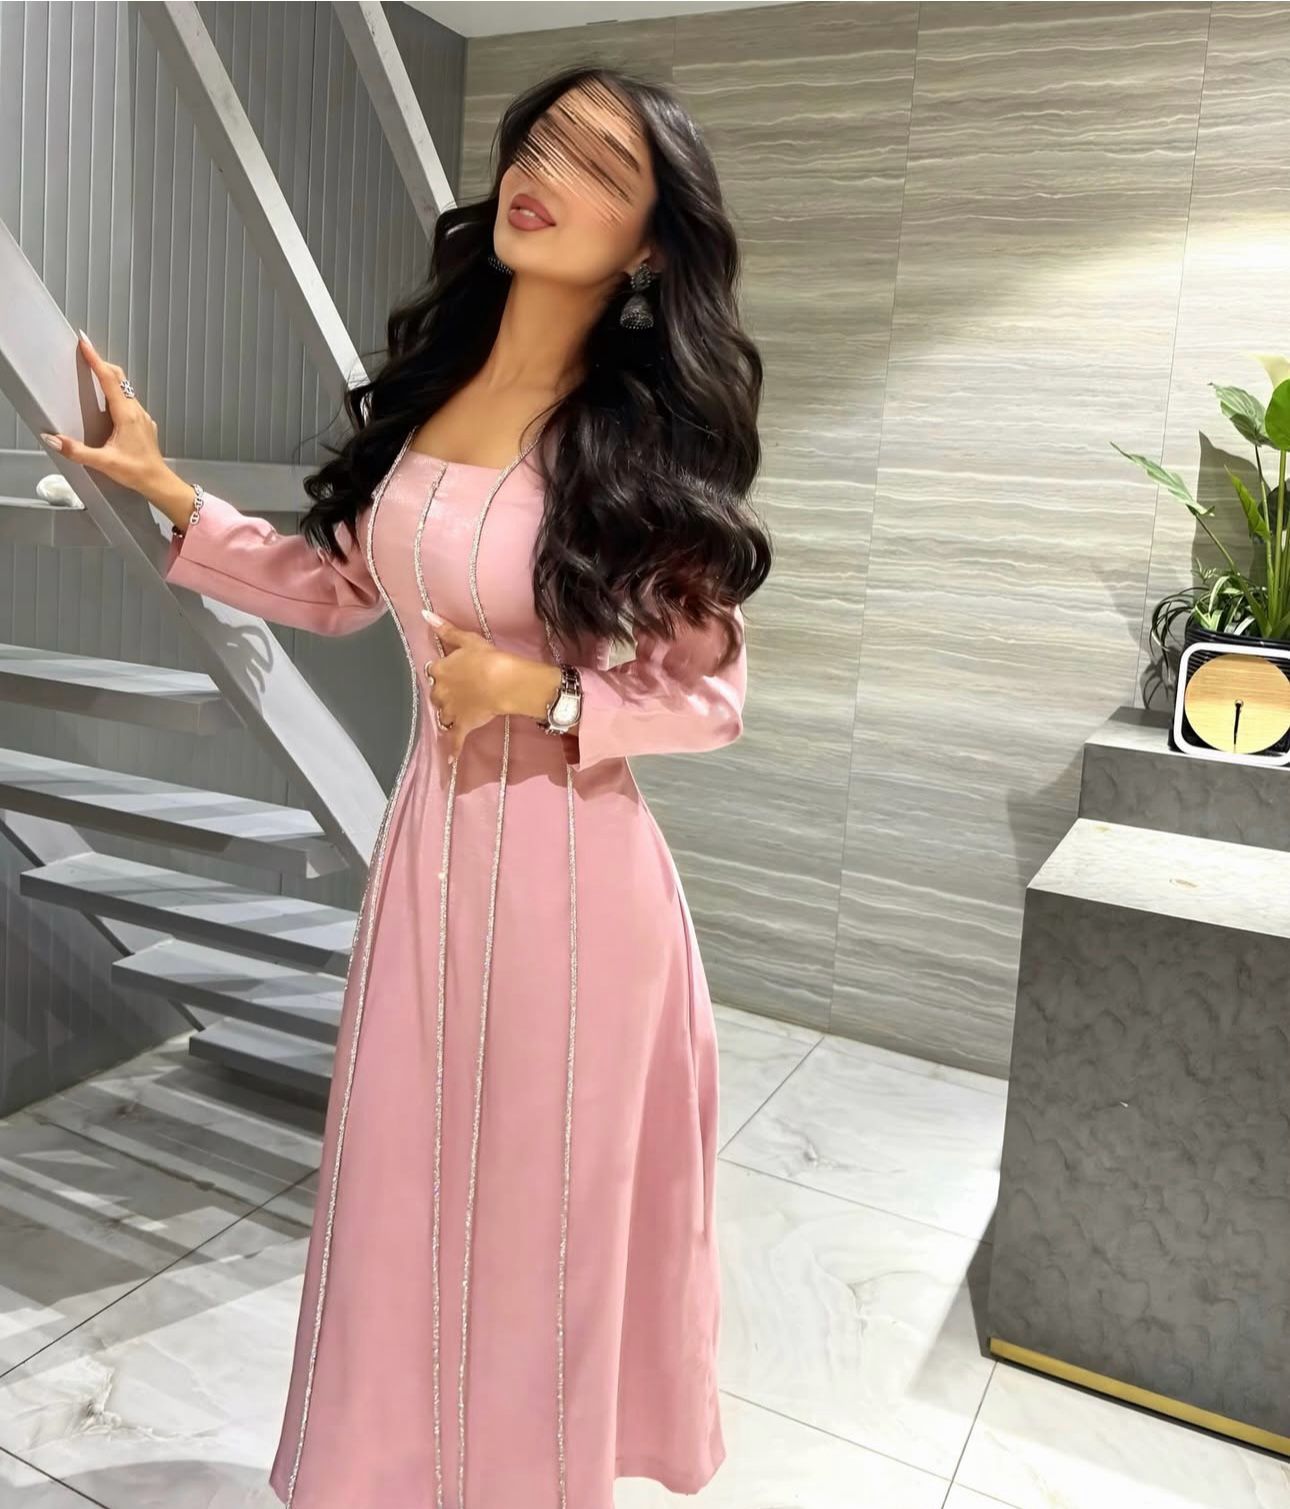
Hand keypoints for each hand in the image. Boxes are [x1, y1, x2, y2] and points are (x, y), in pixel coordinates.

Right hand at [39, 331, 169, 494]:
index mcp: (126, 415)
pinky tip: (108, 400)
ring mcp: (142, 416)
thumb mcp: (103, 462)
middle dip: (101, 363)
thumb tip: (53, 439)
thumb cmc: (136, 472)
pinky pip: (129, 401)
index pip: (109, 380)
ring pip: (125, 389)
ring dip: (109, 377)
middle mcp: (136, 411)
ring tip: (93, 371)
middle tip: (86, 352)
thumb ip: (77, 451)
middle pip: (119, 379)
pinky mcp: (144, 423)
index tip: (85, 343)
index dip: (95, 360)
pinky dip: (116, 392)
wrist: (159, 482)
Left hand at [421, 610, 514, 761]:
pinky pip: (454, 739)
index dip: (444, 672)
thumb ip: (445, 629)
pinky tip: (449, 761)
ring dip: (448, 715)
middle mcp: (440, 692)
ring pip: (443, 715)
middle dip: (445, 695)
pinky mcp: (462, 725)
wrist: (502, 681)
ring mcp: (450, 711)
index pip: (435, 671)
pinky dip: (452, 750)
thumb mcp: (467, 639)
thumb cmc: (487, 658)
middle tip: (461, 692)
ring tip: (458, 715)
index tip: (454, 671)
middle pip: (437, 695)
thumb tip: (424, 614)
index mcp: (440, 670)